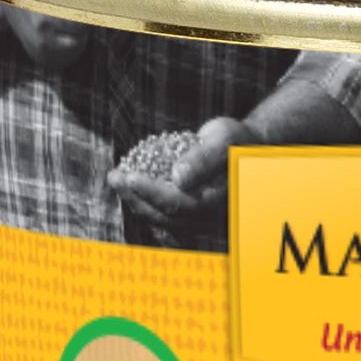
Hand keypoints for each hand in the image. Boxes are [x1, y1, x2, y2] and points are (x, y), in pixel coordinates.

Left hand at [109, 117, 261, 232]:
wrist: (246, 150)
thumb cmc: (236, 140)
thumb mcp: (223, 139)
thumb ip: (203, 158)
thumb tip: (178, 177)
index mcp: (222, 201)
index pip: (182, 204)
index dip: (153, 193)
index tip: (129, 176)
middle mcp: (214, 218)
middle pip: (169, 217)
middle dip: (136, 198)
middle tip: (114, 177)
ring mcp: (204, 221)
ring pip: (164, 220)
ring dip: (136, 202)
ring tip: (117, 180)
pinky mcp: (194, 218)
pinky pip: (166, 217)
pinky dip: (145, 204)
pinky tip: (129, 188)